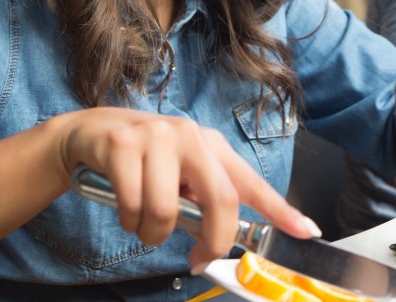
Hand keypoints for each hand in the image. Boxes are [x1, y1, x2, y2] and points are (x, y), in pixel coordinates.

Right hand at [53, 108, 316, 271]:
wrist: (88, 135)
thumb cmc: (142, 162)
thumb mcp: (179, 175)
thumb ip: (202, 202)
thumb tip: (220, 241)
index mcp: (211, 145)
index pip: (251, 182)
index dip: (281, 210)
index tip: (307, 231)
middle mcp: (190, 135)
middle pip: (220, 200)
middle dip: (213, 242)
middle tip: (199, 260)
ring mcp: (156, 137)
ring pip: (167, 212)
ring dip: (152, 234)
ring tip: (142, 222)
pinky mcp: (122, 145)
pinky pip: (133, 206)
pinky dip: (128, 222)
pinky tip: (124, 208)